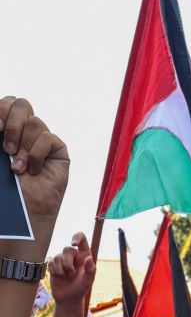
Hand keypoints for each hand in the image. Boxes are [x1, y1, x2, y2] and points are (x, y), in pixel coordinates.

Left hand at [0, 96, 68, 229]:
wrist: (21, 212)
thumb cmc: (4, 189)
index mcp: (5, 130)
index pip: (5, 104)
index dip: (0, 110)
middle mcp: (23, 132)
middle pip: (20, 104)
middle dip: (11, 124)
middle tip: (6, 149)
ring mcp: (41, 141)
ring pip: (34, 122)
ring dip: (23, 147)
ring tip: (17, 168)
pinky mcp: (58, 151)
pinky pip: (48, 139)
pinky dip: (37, 154)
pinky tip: (32, 170)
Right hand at [48, 232, 95, 305]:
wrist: (68, 298)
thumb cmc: (81, 288)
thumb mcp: (88, 280)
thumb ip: (90, 270)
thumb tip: (89, 258)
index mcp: (84, 255)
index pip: (82, 239)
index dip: (77, 237)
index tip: (74, 244)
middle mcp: (73, 255)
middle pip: (66, 249)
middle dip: (68, 263)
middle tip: (72, 274)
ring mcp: (62, 259)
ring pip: (57, 256)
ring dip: (61, 269)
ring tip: (67, 277)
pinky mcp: (53, 265)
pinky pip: (50, 262)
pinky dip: (54, 271)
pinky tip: (59, 276)